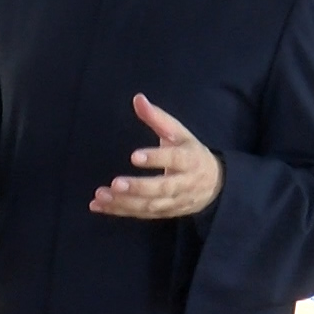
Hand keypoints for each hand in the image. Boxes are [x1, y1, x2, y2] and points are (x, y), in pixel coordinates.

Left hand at [89, 94, 223, 218]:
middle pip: (162, 188)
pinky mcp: (163, 213)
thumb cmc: (191, 153)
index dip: (156, 159)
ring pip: (150, 205)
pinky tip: (98, 206)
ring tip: (101, 195)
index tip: (134, 156)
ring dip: (124, 202)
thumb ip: (158, 118)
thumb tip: (137, 98)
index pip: (175, 159)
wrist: (215, 186)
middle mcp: (184, 184)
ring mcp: (174, 202)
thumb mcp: (179, 133)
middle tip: (115, 183)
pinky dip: (119, 211)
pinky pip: (140, 214)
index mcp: (190, 160)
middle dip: (139, 188)